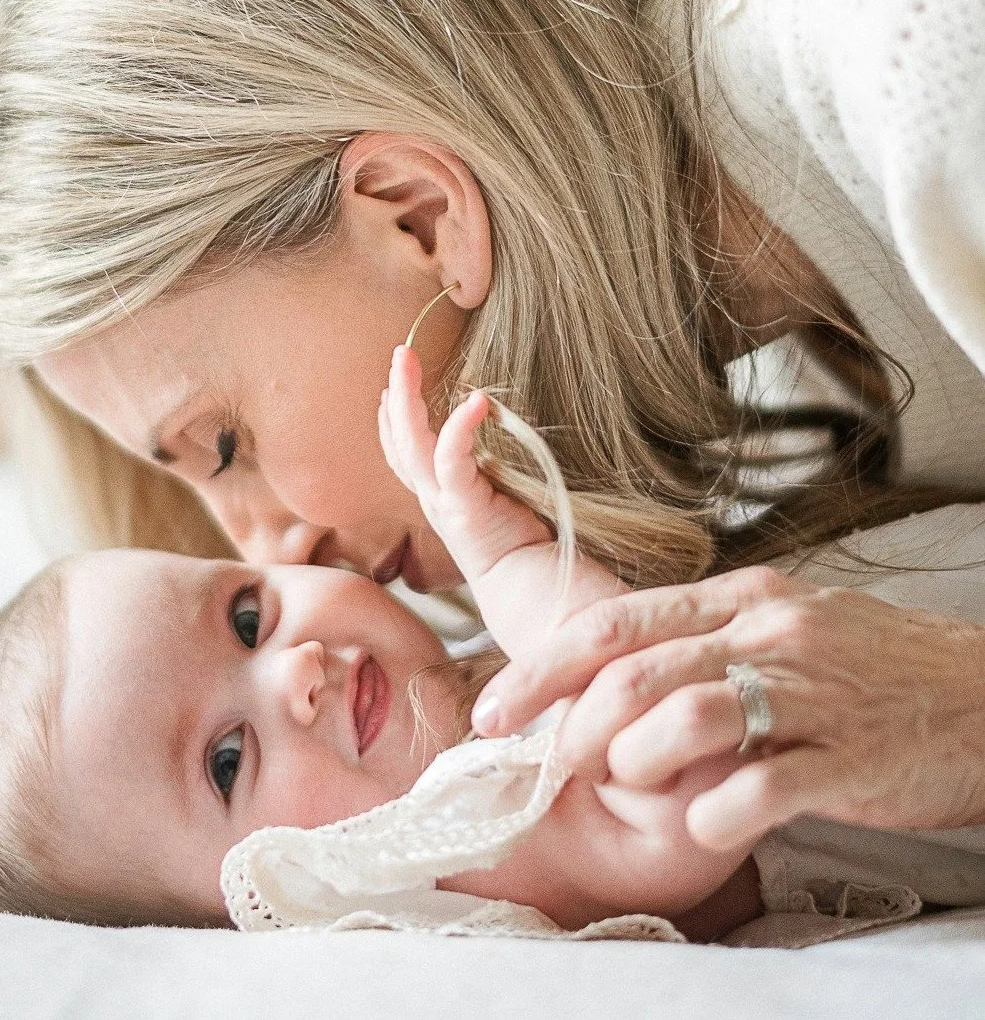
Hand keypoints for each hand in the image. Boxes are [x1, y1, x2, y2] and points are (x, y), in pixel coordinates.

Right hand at [378, 343, 549, 586]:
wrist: (532, 588)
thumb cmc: (523, 539)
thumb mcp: (498, 494)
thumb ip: (490, 465)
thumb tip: (503, 422)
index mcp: (438, 494)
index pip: (402, 452)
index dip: (393, 418)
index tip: (392, 384)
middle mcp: (431, 497)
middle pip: (398, 440)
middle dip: (396, 393)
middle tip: (400, 352)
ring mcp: (442, 502)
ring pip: (410, 444)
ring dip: (405, 398)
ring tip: (406, 360)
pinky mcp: (462, 507)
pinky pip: (451, 460)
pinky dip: (459, 427)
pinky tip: (476, 401)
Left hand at [470, 564, 984, 849]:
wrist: (984, 697)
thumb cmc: (870, 669)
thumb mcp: (782, 627)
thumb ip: (701, 642)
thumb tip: (606, 680)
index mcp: (740, 599)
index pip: (612, 623)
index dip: (540, 668)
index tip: (493, 709)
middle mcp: (766, 634)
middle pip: (633, 673)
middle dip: (572, 727)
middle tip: (555, 765)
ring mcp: (808, 695)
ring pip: (684, 719)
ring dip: (634, 764)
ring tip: (630, 788)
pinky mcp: (846, 760)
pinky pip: (758, 790)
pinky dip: (711, 817)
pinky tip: (701, 829)